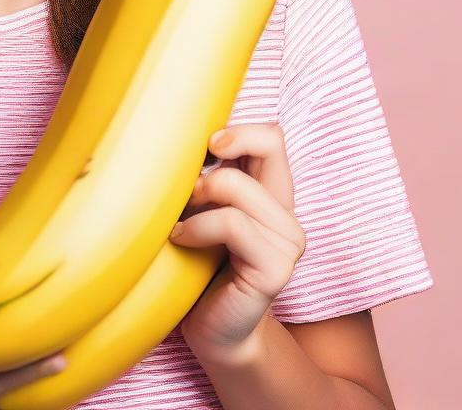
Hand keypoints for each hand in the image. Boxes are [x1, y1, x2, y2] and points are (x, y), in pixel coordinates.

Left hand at [168, 123, 305, 360]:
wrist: (212, 331)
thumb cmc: (197, 263)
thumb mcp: (199, 209)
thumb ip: (205, 175)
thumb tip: (173, 132)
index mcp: (271, 193)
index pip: (272, 134)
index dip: (238, 130)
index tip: (206, 149)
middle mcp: (286, 211)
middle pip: (270, 142)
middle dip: (220, 150)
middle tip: (190, 187)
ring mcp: (288, 240)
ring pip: (235, 184)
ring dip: (196, 197)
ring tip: (179, 220)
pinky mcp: (276, 268)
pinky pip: (231, 223)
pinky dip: (196, 227)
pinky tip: (181, 240)